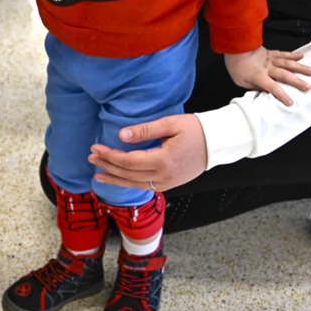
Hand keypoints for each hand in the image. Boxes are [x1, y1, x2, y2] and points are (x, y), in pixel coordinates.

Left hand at [88, 113, 206, 192]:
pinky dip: (130, 183)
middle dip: (107, 166)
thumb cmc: (196, 129)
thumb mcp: (170, 124)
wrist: (219, 143)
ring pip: (135, 184)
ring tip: (99, 174)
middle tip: (91, 158)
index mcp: (163, 161)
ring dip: (116, 179)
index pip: (128, 161)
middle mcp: (164, 176)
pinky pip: (145, 187)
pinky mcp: (171, 184)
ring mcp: (168, 183)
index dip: (109, 155)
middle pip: (128, 174)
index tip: (95, 148)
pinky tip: (121, 179)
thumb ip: (144, 130)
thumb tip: (121, 136)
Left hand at [224, 46, 310, 106]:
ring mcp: (270, 59)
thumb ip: (255, 87)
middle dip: (297, 82)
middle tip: (308, 87)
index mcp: (259, 76)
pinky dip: (293, 55)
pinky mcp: (270, 53)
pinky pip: (283, 54)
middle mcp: (267, 67)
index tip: (291, 103)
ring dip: (300, 67)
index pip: (272, 87)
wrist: (234, 47)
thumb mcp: (241, 82)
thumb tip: (266, 92)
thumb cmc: (235, 65)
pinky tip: (301, 56)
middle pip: (284, 75)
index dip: (282, 95)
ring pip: (287, 63)